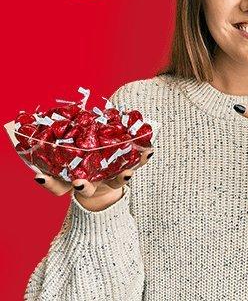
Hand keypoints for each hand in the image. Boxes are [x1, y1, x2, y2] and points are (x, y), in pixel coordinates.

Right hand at [33, 147, 153, 197]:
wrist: (107, 178)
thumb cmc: (85, 160)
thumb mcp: (73, 150)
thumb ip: (62, 139)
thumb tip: (37, 120)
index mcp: (74, 177)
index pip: (57, 185)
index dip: (49, 182)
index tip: (40, 176)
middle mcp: (92, 182)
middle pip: (85, 187)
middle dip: (83, 185)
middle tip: (81, 182)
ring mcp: (110, 179)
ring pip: (114, 182)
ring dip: (120, 176)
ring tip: (127, 172)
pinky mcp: (126, 171)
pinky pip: (134, 166)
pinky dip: (142, 158)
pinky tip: (149, 150)